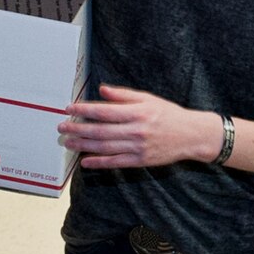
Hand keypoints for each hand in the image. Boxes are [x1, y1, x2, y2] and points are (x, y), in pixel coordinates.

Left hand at [60, 84, 220, 169]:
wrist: (191, 135)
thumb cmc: (169, 114)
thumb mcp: (148, 99)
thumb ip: (124, 95)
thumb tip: (101, 90)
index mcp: (137, 112)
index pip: (104, 111)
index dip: (84, 110)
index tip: (69, 108)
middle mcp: (136, 130)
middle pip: (100, 131)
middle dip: (78, 129)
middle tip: (62, 128)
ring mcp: (137, 147)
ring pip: (104, 147)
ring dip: (83, 145)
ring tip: (68, 143)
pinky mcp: (140, 161)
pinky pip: (115, 162)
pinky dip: (99, 163)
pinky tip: (85, 162)